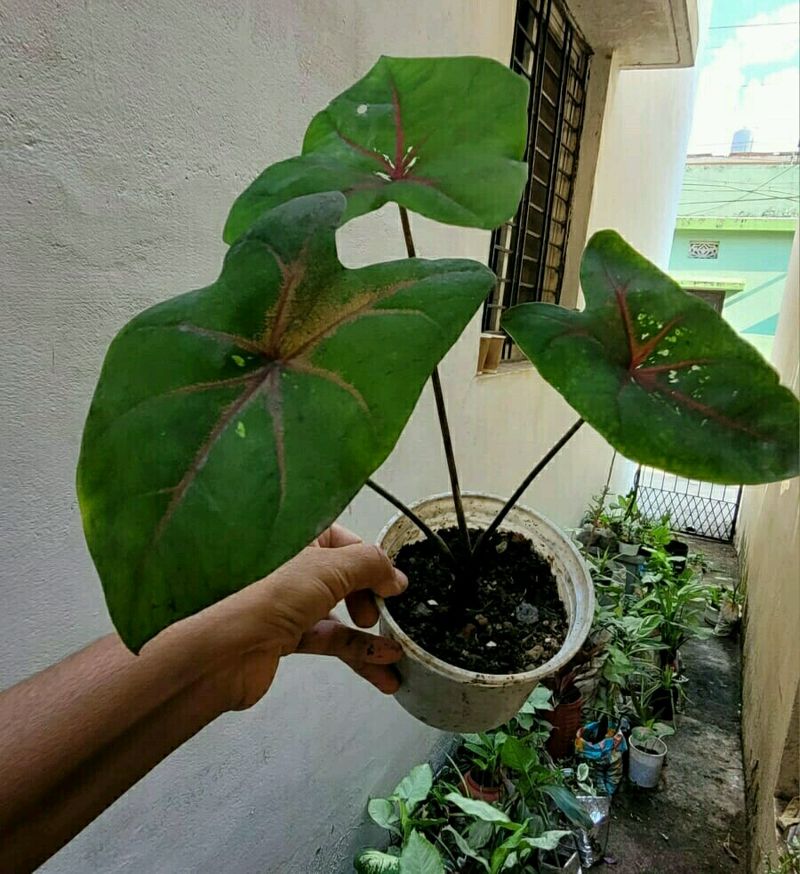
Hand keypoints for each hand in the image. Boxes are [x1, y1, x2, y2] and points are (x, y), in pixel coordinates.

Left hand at [193, 525, 407, 709]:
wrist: (225, 652)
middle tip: (383, 611)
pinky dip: (356, 653)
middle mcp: (293, 568)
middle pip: (345, 577)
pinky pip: (330, 639)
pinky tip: (381, 669)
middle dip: (371, 597)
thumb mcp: (330, 568)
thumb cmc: (269, 597)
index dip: (371, 561)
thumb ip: (370, 565)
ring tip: (398, 651)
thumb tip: (396, 576)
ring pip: (340, 612)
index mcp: (299, 538)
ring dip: (370, 633)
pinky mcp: (287, 637)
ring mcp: (289, 604)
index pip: (344, 540)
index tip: (392, 583)